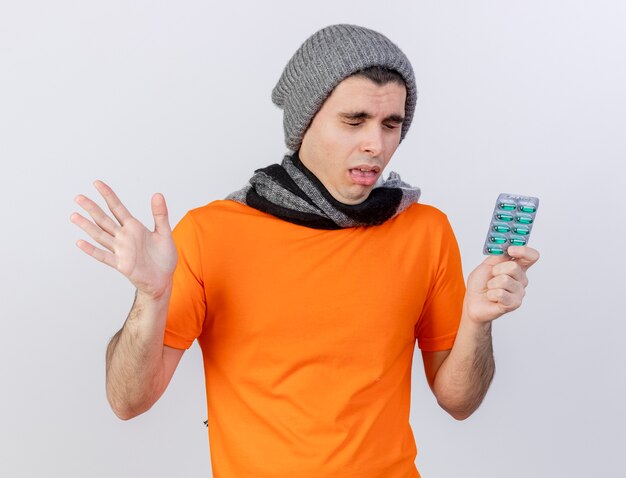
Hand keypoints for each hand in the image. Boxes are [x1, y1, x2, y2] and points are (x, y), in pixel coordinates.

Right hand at [70, 180, 177, 299]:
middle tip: (78, 197)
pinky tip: (80, 243)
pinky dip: (92, 250)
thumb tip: (158, 194)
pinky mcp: (121, 265)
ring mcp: (121, 250)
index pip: (118, 208)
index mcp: (134, 227)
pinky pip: (104, 256)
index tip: (97, 183)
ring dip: (87, 226)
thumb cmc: (164, 257)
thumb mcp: (164, 233)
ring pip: (101, 236)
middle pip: (104, 220)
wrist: (163, 280)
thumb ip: (160, 215)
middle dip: (92, 208)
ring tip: (74, 215)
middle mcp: (124, 237)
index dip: (108, 196)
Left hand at [464, 246, 539, 323]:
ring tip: (491, 288)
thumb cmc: (480, 284)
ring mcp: (519, 292)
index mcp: (517, 267)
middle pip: (514, 267)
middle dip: (497, 270)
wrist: (472, 301)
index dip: (523, 251)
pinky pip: (501, 293)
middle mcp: (521, 279)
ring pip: (505, 280)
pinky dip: (491, 294)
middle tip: (492, 276)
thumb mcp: (487, 264)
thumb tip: (509, 245)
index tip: (510, 250)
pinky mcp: (514, 303)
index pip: (531, 256)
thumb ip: (499, 255)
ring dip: (492, 284)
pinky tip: (492, 297)